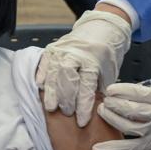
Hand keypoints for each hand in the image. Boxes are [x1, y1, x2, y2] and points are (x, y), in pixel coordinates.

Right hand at [35, 10, 131, 126]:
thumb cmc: (106, 53)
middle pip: (68, 80)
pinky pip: (45, 62)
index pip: (86, 88)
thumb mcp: (108, 72)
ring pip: (54, 73)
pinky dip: (42, 75)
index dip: (83, 107)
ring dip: (52, 92)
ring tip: (51, 107)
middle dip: (66, 99)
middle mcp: (76, 55)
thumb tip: (91, 109)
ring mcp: (62, 50)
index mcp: (93, 61)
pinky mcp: (53, 48)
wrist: (102, 27)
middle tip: (67, 113)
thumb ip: (98, 88)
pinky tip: (41, 87)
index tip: (81, 122)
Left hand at [94, 83, 150, 149]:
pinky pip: (129, 148)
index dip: (121, 90)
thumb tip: (127, 90)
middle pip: (130, 109)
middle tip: (104, 99)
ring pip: (126, 125)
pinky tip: (97, 147)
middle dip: (113, 103)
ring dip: (110, 118)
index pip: (138, 93)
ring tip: (102, 111)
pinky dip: (113, 148)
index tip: (110, 88)